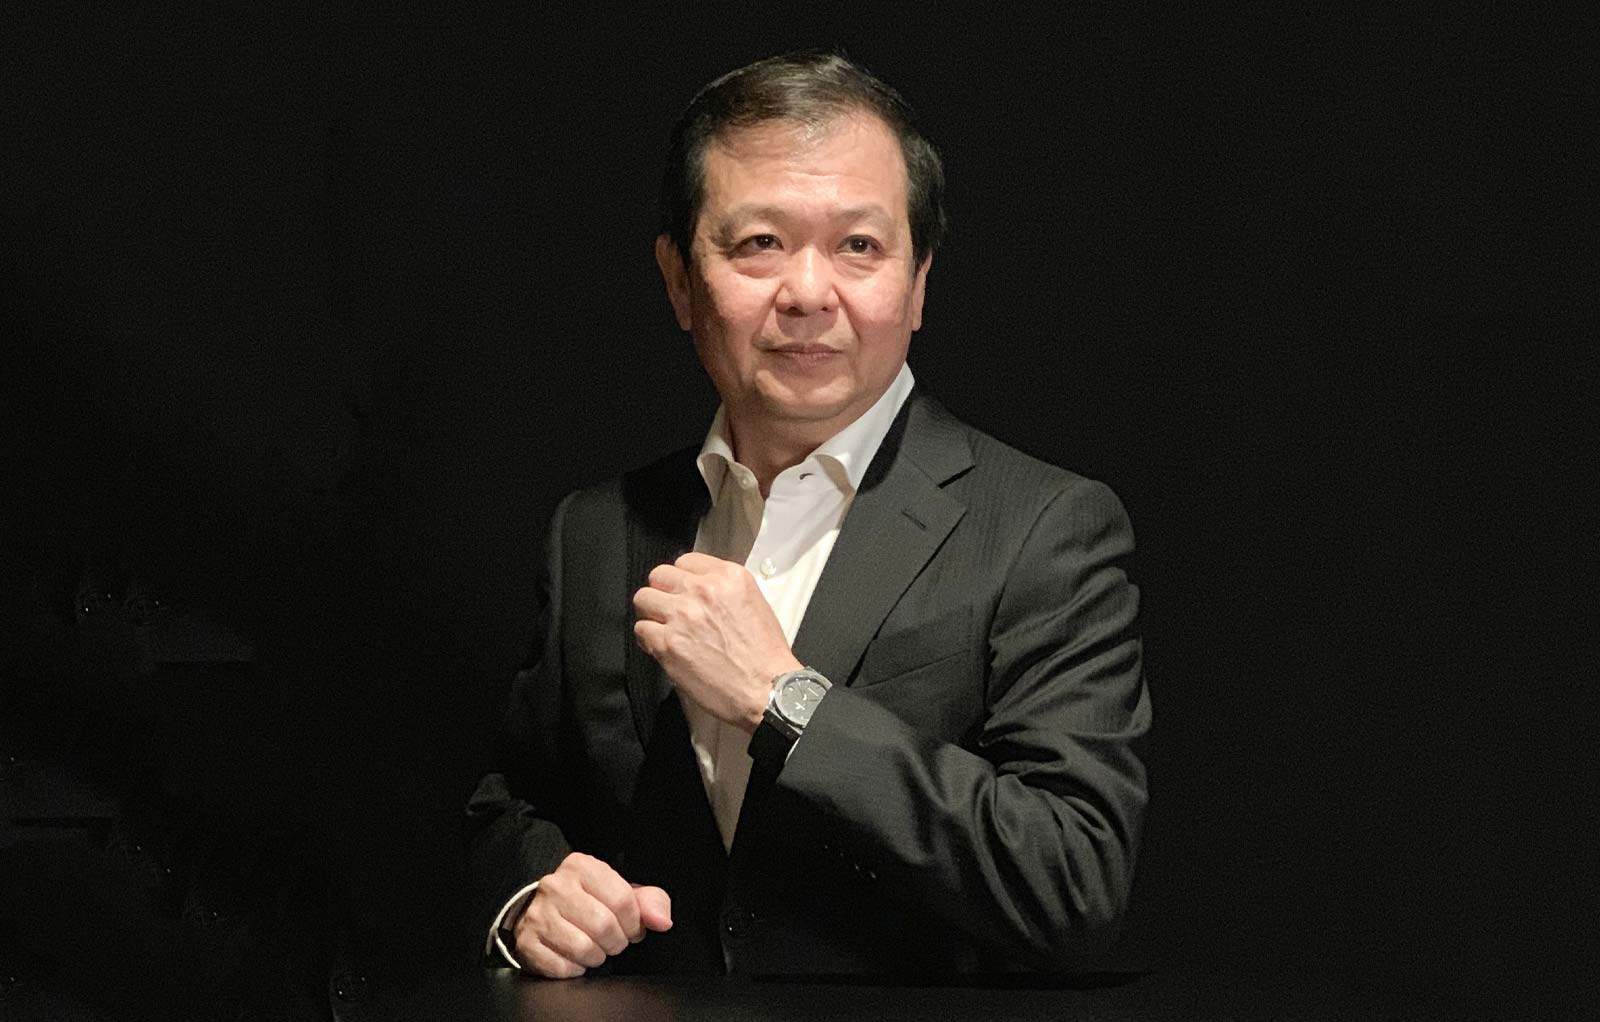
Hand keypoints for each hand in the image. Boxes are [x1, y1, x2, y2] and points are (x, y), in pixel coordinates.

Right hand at [512, 852, 671, 978]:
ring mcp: (537, 914)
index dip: (633, 923)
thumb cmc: (589, 903)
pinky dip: (574, 969)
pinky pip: (561, 967)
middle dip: (616, 942)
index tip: (630, 928)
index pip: (622, 900)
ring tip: (593, 949)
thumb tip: (662, 921)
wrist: (541, 914)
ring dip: (596, 957)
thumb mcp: (622, 893)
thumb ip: (650, 902)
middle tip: (612, 942)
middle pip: (603, 925)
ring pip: (582, 948)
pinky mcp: (526, 942)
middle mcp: (555, 886)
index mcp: (581, 867)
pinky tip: (573, 957)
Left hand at [632, 552, 802, 732]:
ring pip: (643, 599)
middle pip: (659, 576)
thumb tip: (698, 592)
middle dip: (662, 592)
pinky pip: (641, 629)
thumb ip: (724, 591)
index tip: (683, 592)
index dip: (682, 579)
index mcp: (728, 577)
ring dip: (651, 614)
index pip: (686, 562)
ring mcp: (682, 615)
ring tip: (662, 628)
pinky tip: (662, 647)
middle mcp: (703, 590)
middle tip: (668, 609)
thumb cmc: (765, 654)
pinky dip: (648, 639)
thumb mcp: (754, 604)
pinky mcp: (668, 642)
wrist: (766, 688)